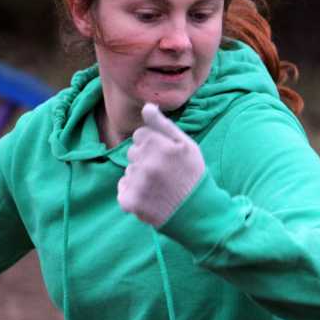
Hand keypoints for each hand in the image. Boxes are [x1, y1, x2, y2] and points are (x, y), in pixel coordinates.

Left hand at [117, 103, 205, 226]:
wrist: (197, 212)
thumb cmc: (193, 174)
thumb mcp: (186, 145)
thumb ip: (163, 125)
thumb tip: (146, 107)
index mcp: (158, 146)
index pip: (139, 134)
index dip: (153, 144)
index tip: (165, 155)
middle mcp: (145, 164)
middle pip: (132, 151)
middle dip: (144, 159)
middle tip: (163, 172)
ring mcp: (136, 184)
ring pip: (128, 170)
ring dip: (139, 176)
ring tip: (159, 186)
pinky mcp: (130, 202)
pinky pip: (122, 188)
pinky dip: (132, 193)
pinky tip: (150, 197)